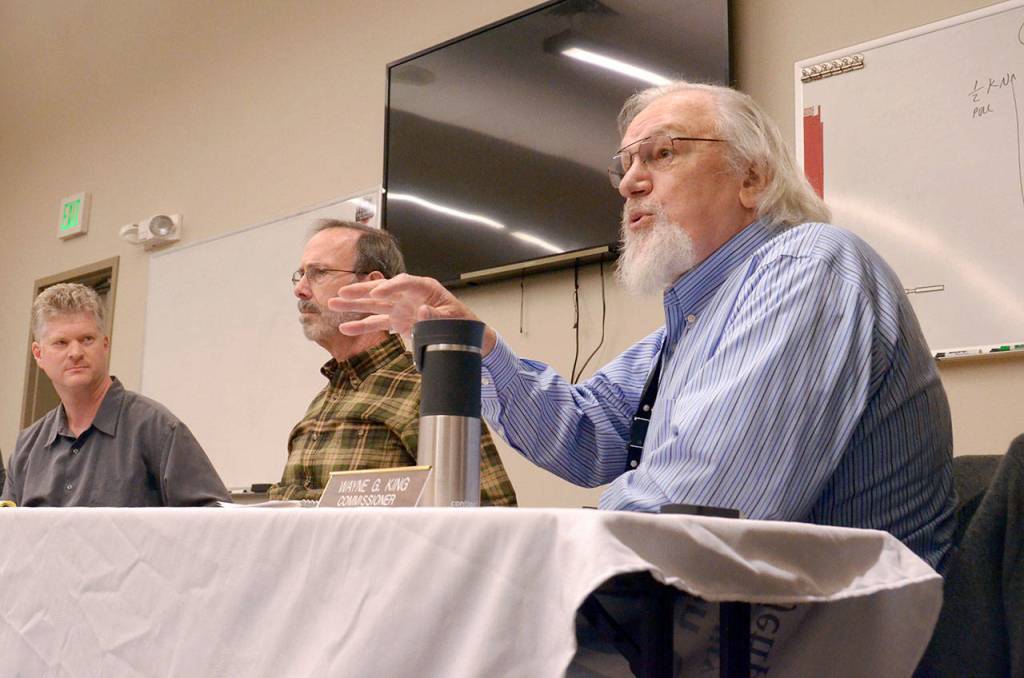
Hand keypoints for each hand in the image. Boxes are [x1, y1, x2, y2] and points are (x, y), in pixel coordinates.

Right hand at [327, 273, 496, 354]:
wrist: (463, 335)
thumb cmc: (460, 323)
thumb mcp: (452, 320)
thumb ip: (436, 316)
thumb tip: (421, 311)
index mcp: (426, 288)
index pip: (405, 282)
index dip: (390, 286)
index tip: (377, 292)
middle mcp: (410, 295)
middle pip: (382, 289)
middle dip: (361, 291)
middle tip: (341, 292)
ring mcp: (402, 307)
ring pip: (374, 304)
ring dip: (354, 305)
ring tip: (332, 304)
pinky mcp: (398, 321)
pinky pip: (378, 322)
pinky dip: (362, 325)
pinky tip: (345, 326)